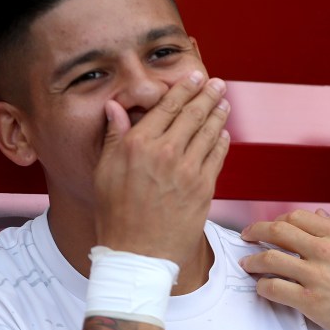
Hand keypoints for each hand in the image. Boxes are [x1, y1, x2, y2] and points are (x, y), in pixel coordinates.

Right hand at [94, 71, 229, 265]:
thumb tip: (115, 107)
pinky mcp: (204, 187)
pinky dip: (222, 141)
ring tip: (224, 101)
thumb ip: (114, 136)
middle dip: (208, 94)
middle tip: (217, 83)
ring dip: (219, 113)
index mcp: (138, 144)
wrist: (139, 253)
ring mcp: (188, 170)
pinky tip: (224, 133)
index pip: (167, 106)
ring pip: (209, 132)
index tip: (194, 76)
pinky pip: (217, 156)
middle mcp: (165, 152)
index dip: (184, 88)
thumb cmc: (116, 214)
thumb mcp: (105, 171)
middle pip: (193, 114)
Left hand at [239, 209, 329, 329]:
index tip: (271, 227)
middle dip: (256, 231)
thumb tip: (320, 217)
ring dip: (253, 260)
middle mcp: (324, 250)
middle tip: (247, 237)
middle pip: (277, 231)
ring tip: (247, 263)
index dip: (279, 220)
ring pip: (269, 259)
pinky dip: (262, 287)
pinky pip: (274, 289)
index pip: (297, 217)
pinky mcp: (310, 302)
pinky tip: (262, 288)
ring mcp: (315, 276)